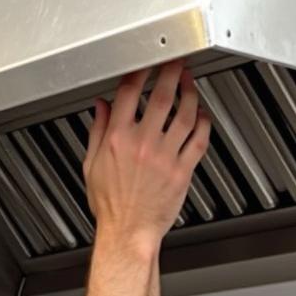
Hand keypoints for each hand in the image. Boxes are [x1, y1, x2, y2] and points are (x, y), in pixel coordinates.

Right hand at [82, 62, 210, 251]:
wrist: (127, 233)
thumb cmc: (110, 206)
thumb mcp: (91, 166)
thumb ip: (97, 132)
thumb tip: (101, 107)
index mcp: (117, 140)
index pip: (130, 93)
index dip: (140, 71)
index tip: (146, 64)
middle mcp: (142, 144)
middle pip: (163, 95)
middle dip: (172, 72)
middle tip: (177, 62)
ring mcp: (165, 157)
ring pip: (186, 114)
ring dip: (191, 94)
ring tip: (190, 86)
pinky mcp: (182, 170)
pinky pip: (199, 139)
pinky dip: (204, 122)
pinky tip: (202, 115)